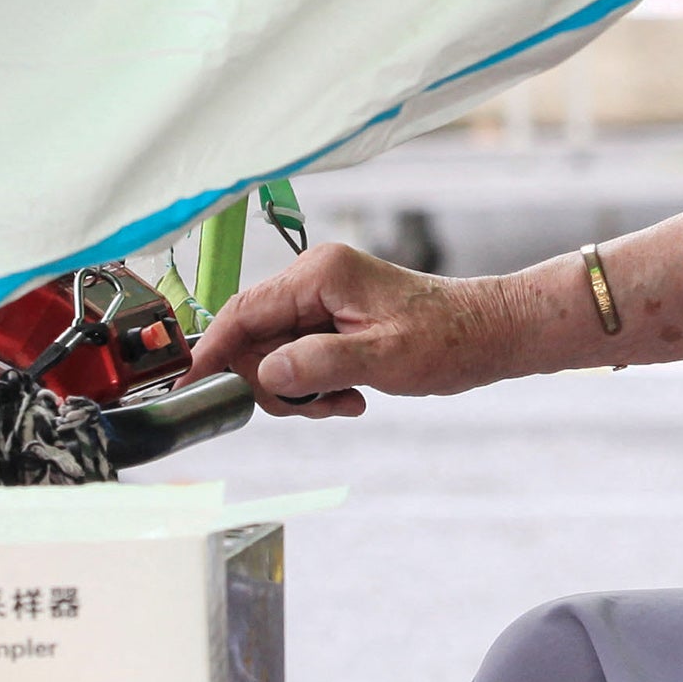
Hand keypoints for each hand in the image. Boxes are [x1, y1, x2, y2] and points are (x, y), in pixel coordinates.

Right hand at [186, 243, 525, 415]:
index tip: (192, 386)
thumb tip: (264, 375)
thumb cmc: (448, 339)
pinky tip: (352, 397)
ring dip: (301, 391)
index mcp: (319, 275)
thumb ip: (318, 365)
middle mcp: (314, 281)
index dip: (212, 352)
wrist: (490, 336)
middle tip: (315, 407)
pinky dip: (317, 388)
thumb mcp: (382, 359)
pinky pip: (300, 361)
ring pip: (275, 357)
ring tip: (344, 401)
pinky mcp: (333, 322)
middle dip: (275, 383)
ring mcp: (323, 302)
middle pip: (253, 339)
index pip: (242, 312)